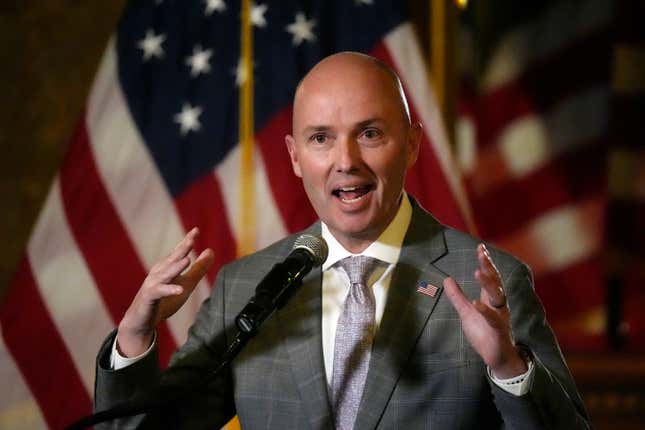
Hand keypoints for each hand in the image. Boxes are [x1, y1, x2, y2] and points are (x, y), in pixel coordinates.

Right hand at [117, 227, 214, 356]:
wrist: (142, 320)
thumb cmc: (164, 300)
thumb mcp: (186, 283)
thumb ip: (198, 269)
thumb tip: (211, 251)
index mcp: (167, 267)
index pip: (178, 252)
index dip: (186, 241)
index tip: (196, 230)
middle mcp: (158, 273)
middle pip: (172, 259)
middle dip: (182, 249)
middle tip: (192, 238)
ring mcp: (152, 284)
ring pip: (165, 274)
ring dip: (175, 267)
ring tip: (187, 260)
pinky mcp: (149, 298)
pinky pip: (159, 293)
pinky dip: (169, 290)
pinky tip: (179, 290)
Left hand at [443, 243, 526, 378]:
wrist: (497, 357)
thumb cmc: (483, 333)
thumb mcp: (466, 312)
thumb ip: (457, 297)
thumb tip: (446, 278)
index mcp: (490, 299)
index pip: (489, 277)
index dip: (485, 263)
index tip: (480, 248)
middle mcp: (498, 305)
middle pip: (495, 282)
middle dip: (489, 267)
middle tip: (482, 253)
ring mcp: (500, 317)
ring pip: (497, 297)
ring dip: (487, 284)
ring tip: (477, 272)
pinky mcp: (498, 331)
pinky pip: (493, 319)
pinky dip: (485, 310)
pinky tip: (476, 302)